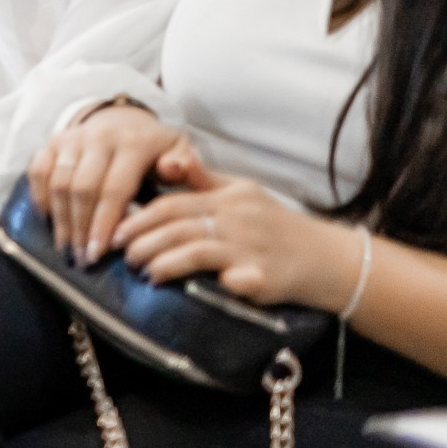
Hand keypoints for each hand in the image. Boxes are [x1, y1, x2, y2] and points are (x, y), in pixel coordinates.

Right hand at [28, 101, 187, 261]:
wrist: (125, 119)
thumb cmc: (155, 148)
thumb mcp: (179, 152)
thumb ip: (185, 164)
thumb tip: (175, 168)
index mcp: (133, 143)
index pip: (114, 188)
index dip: (104, 222)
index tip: (100, 253)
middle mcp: (98, 137)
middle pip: (82, 188)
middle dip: (80, 227)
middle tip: (82, 258)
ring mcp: (72, 137)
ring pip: (58, 182)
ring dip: (61, 219)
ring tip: (66, 247)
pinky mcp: (53, 141)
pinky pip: (38, 170)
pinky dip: (40, 196)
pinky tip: (48, 220)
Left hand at [115, 156, 362, 309]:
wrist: (330, 260)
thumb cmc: (278, 227)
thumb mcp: (242, 194)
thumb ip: (202, 181)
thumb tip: (169, 159)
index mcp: (228, 197)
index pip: (172, 204)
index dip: (139, 218)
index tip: (116, 231)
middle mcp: (238, 219)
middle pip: (177, 226)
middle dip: (142, 241)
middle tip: (121, 254)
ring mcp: (252, 249)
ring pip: (195, 250)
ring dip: (162, 262)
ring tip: (144, 273)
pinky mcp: (265, 278)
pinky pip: (231, 279)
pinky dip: (206, 282)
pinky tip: (183, 289)